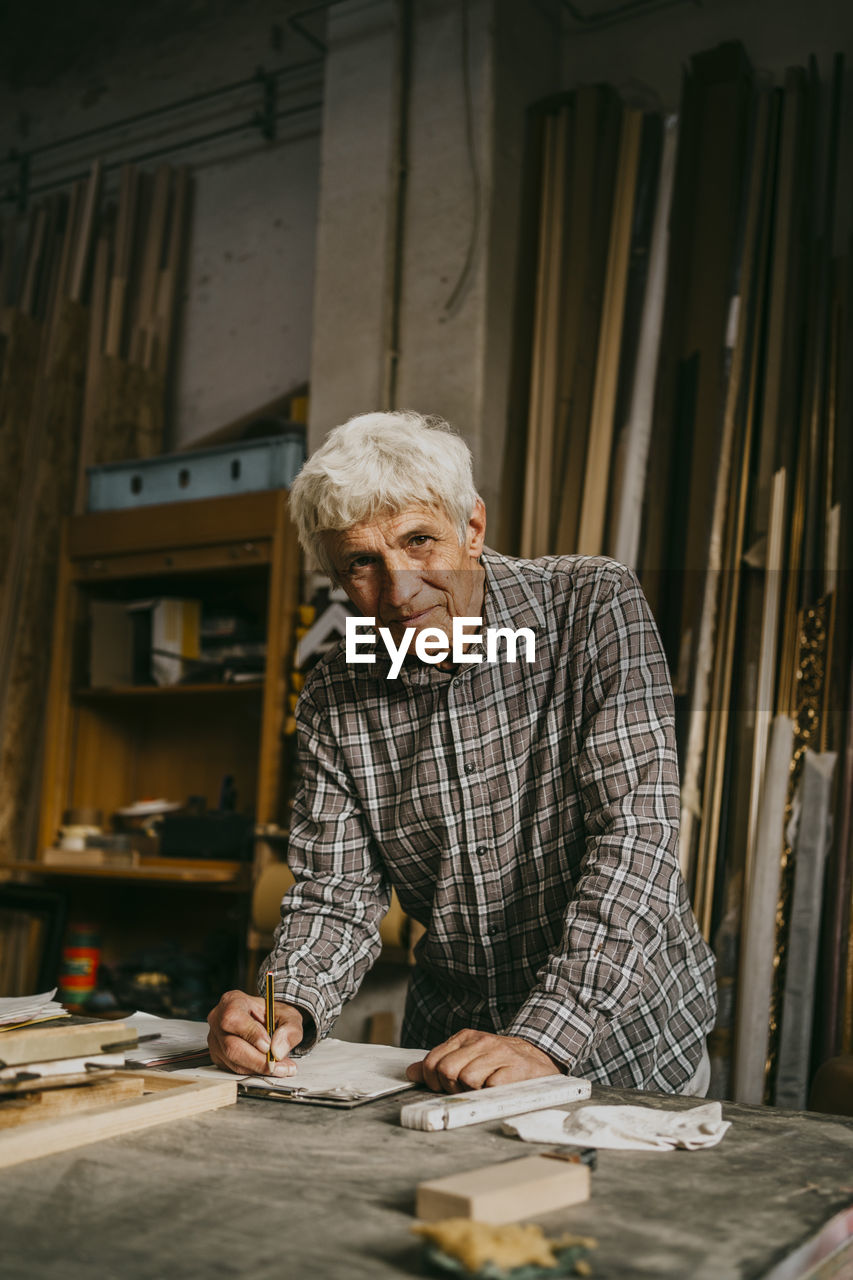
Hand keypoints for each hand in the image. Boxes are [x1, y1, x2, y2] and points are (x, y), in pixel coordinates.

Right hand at [207, 989, 303, 1075]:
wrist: (266, 1019)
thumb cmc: (272, 1014)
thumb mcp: (288, 1015)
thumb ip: (289, 1029)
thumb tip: (278, 1050)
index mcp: (232, 1002)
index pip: (234, 1019)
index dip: (252, 1034)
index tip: (269, 1046)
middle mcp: (218, 1020)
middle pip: (231, 1046)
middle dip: (258, 1060)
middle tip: (278, 1064)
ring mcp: (215, 1039)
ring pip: (233, 1061)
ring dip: (258, 1068)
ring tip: (279, 1067)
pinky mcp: (218, 1056)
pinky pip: (233, 1069)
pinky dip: (253, 1071)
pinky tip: (266, 1066)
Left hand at [405, 1029, 561, 1091]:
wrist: (541, 1059)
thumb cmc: (501, 1063)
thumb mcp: (469, 1057)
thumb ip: (440, 1063)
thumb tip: (411, 1072)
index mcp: (466, 1038)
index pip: (433, 1060)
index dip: (433, 1080)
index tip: (445, 1087)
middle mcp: (482, 1042)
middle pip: (446, 1070)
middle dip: (451, 1087)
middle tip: (466, 1090)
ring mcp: (499, 1054)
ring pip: (466, 1079)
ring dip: (473, 1092)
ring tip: (485, 1088)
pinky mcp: (515, 1070)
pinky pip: (490, 1087)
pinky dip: (490, 1094)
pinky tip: (499, 1089)